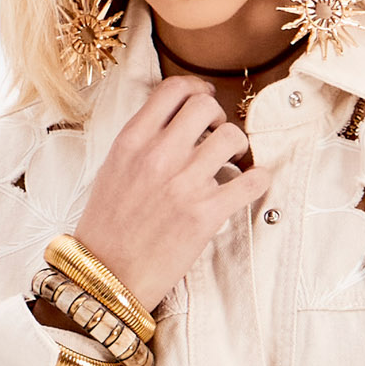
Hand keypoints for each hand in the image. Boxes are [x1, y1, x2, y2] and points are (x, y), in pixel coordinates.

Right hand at [70, 73, 269, 314]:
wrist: (106, 276)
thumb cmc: (107, 226)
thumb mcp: (111, 170)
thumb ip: (141, 141)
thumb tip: (173, 121)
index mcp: (132, 141)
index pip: (173, 90)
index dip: (196, 88)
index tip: (204, 98)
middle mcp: (158, 156)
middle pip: (206, 106)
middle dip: (218, 116)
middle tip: (216, 135)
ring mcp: (184, 184)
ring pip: (233, 137)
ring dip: (239, 147)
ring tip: (231, 163)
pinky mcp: (206, 214)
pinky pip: (252, 181)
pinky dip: (258, 179)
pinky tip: (250, 184)